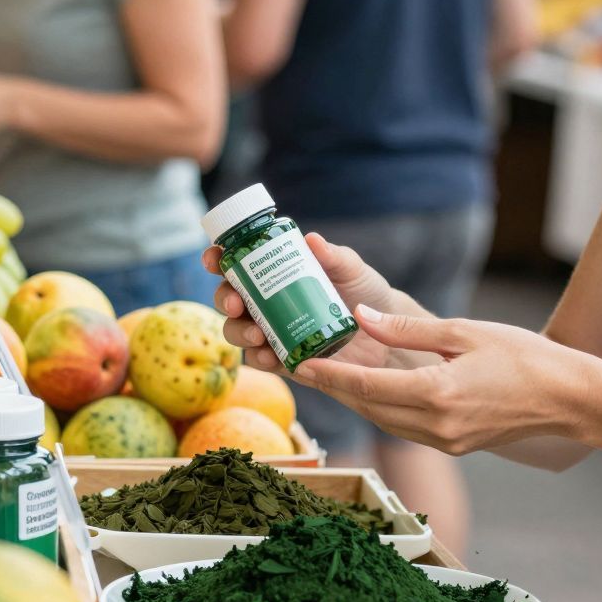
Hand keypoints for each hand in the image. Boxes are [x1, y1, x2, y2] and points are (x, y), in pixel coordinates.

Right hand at [205, 233, 404, 374]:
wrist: (388, 334)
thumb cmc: (366, 293)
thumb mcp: (352, 270)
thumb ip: (334, 256)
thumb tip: (312, 240)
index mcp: (276, 273)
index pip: (237, 263)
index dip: (218, 259)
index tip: (214, 257)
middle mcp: (267, 301)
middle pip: (228, 298)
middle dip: (223, 299)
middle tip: (235, 302)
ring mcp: (272, 331)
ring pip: (237, 331)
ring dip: (239, 331)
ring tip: (257, 333)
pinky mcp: (284, 359)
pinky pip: (260, 361)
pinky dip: (259, 358)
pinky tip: (269, 356)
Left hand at [292, 306, 591, 455]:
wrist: (568, 399)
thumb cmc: (524, 358)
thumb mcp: (464, 332)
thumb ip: (407, 329)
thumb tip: (362, 317)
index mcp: (438, 394)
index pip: (368, 387)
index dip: (330, 376)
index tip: (299, 363)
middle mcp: (437, 425)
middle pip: (369, 409)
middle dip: (335, 389)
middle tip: (303, 368)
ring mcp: (446, 440)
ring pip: (385, 422)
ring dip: (357, 401)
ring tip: (329, 378)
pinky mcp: (455, 444)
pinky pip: (406, 428)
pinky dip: (383, 410)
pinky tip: (372, 392)